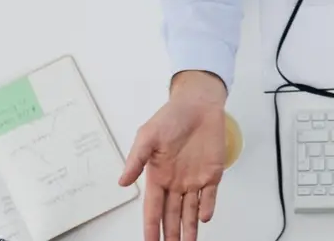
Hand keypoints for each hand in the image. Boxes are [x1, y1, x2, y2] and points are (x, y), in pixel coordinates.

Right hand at [121, 71, 229, 240]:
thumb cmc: (170, 117)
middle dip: (170, 234)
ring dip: (189, 229)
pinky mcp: (212, 174)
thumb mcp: (147, 136)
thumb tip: (122, 182)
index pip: (153, 208)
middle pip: (172, 215)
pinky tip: (203, 218)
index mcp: (157, 176)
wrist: (198, 104)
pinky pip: (209, 196)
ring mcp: (194, 180)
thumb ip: (136, 160)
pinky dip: (207, 208)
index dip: (151, 226)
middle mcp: (175, 182)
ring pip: (190, 211)